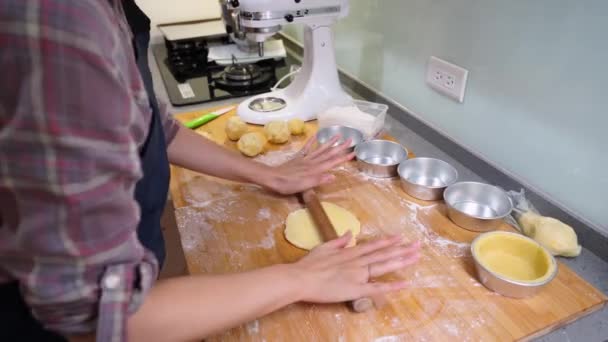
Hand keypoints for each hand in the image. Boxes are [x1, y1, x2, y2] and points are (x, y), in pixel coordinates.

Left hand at [264, 136, 354, 194]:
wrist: (271, 177)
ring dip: (329, 142)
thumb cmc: (287, 185)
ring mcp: (304, 159)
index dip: (343, 158)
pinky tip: (315, 135)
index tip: (353, 153)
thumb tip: (334, 176)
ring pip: (320, 149)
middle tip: (350, 139)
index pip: (332, 163)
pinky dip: (311, 141)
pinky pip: (306, 148)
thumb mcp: (304, 186)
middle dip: (340, 147)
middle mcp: (311, 162)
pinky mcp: (297, 158)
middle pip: (328, 154)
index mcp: (315, 170)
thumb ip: (318, 180)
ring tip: (338, 135)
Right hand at [291, 234, 420, 302]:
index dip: (388, 241)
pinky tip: (405, 283)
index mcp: (349, 252)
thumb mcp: (324, 248)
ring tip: (416, 257)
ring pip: (384, 266)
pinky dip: (392, 285)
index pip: (373, 245)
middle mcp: (357, 261)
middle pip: (384, 254)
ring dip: (401, 261)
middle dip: (402, 249)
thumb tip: (349, 234)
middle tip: (418, 245)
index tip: (400, 237)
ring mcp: (358, 274)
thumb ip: (338, 241)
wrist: (301, 278)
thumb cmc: (309, 264)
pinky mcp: (356, 289)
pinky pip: (377, 288)